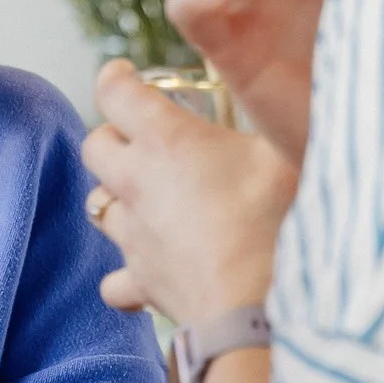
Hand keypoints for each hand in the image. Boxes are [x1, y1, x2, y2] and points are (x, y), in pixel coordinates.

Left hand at [83, 61, 295, 325]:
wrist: (253, 307)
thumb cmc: (273, 223)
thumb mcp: (287, 151)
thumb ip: (278, 115)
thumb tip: (289, 87)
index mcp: (166, 139)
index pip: (114, 92)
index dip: (115, 77)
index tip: (125, 75)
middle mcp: (136, 182)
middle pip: (94, 145)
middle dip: (113, 134)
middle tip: (143, 137)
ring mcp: (132, 235)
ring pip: (97, 205)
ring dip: (117, 195)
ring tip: (150, 196)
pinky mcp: (139, 280)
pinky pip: (114, 277)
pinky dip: (127, 271)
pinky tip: (152, 265)